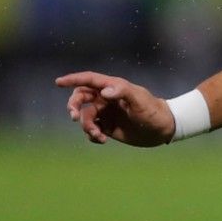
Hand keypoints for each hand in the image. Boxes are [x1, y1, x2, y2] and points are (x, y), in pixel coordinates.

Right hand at [55, 71, 175, 146]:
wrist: (163, 129)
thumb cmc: (153, 110)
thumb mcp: (140, 100)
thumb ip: (122, 91)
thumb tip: (103, 92)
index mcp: (113, 87)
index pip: (89, 80)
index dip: (73, 79)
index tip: (58, 82)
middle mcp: (106, 99)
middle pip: (81, 98)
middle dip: (74, 106)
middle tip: (75, 117)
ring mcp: (106, 113)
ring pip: (86, 117)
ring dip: (87, 127)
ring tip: (99, 135)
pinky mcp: (108, 126)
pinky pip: (92, 130)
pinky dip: (92, 136)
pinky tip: (102, 140)